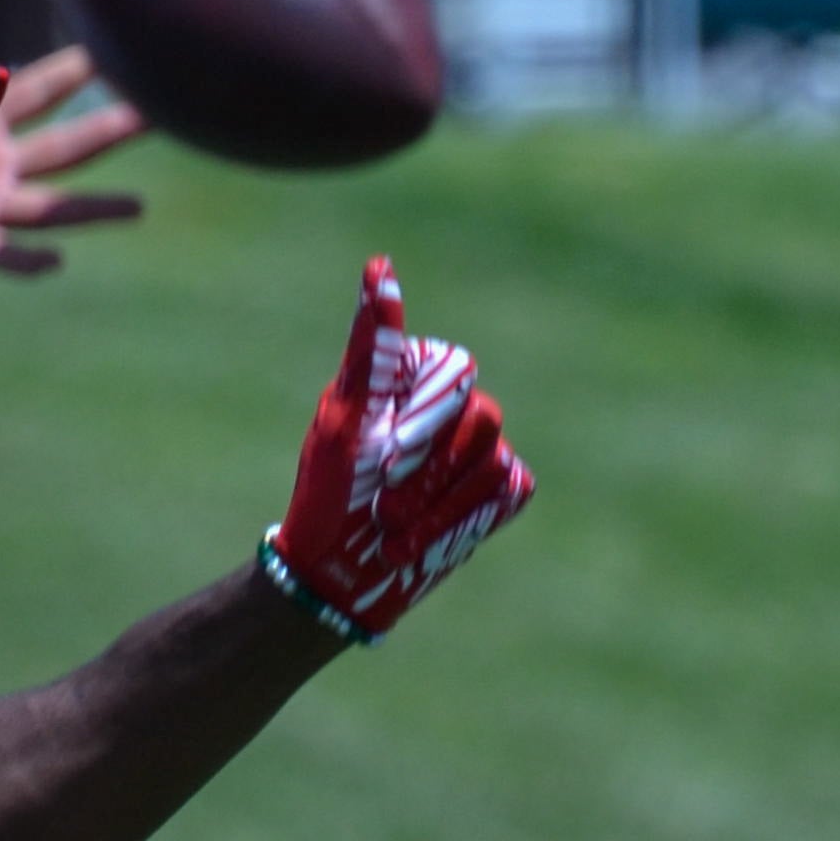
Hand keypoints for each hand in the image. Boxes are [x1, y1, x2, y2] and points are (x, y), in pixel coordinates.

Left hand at [0, 43, 147, 287]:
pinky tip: (56, 261)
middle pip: (65, 146)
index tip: (122, 48)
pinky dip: (25, 259)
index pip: (41, 90)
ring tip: (139, 207)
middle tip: (161, 112)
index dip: (79, 72)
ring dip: (93, 207)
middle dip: (111, 130)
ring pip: (49, 206)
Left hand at [258, 257, 533, 642]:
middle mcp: (447, 409)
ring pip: (493, 460)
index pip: (454, 369)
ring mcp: (477, 451)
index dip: (426, 418)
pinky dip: (464, 521)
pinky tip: (426, 538)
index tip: (388, 452)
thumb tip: (379, 266)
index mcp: (408, 381)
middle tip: (386, 501)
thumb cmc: (331, 492)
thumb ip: (371, 347)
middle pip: (482, 416)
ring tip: (395, 529)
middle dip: (432, 469)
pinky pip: (508, 492)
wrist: (338, 575)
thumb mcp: (346, 417)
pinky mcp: (497, 494)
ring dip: (440, 505)